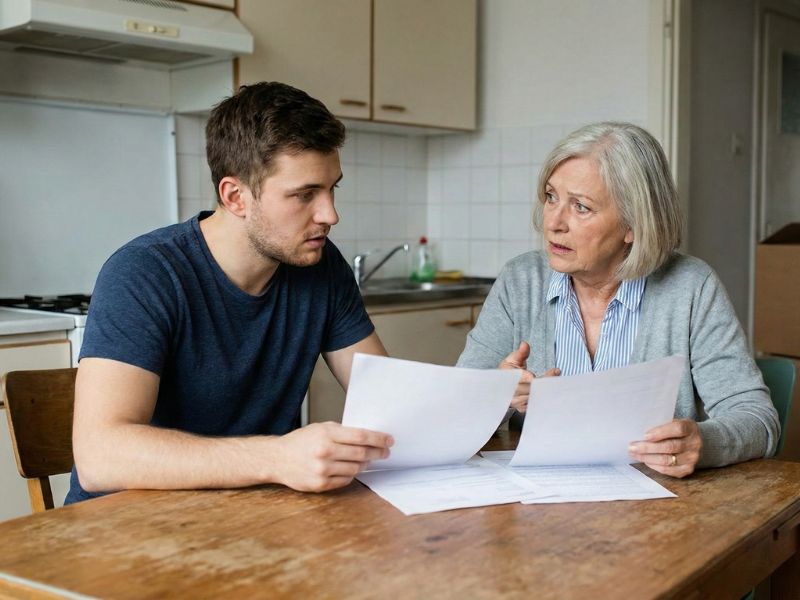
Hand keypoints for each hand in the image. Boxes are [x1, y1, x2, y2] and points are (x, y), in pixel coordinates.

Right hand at [272, 422, 392, 491]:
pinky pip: (345, 480)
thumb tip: (368, 437)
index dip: (378, 439)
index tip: (389, 440)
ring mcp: (322, 470)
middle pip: (361, 454)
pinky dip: (351, 474)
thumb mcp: (320, 428)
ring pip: (355, 468)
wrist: (278, 458)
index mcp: (326, 434)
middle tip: (385, 452)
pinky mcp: (320, 484)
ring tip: (366, 459)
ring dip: (364, 464)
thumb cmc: (301, 441)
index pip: (360, 436)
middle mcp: (325, 452)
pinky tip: (350, 468)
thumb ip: (342, 432)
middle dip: (377, 452)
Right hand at [499, 342, 559, 412]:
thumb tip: (525, 344)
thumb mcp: (512, 359)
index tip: (539, 374)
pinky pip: (536, 405)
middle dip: (545, 380)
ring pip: (535, 397)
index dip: (528, 377)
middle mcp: (512, 392)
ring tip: (558, 381)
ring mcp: (517, 401)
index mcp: (507, 378)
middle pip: (531, 388)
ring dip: (547, 390)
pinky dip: (545, 399)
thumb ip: (520, 353)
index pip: (519, 378)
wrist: (501, 387)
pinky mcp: (523, 408)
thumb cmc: (508, 371)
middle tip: (556, 372)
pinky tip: (553, 392)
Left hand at [628, 419, 701, 477]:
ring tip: (634, 454)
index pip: (677, 429)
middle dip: (648, 447)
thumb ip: (659, 425)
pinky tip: (645, 460)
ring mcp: (692, 458)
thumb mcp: (671, 422)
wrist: (691, 441)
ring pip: (667, 460)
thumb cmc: (675, 430)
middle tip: (632, 446)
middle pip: (670, 446)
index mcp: (691, 428)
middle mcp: (694, 443)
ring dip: (647, 457)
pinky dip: (654, 465)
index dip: (661, 432)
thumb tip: (638, 433)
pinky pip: (668, 470)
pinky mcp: (688, 469)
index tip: (645, 435)